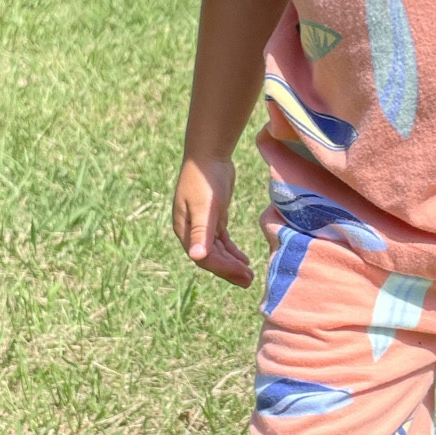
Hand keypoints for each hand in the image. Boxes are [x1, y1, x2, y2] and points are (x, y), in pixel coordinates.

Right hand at [173, 154, 253, 287]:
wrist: (208, 154)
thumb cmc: (204, 178)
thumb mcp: (205, 206)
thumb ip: (202, 231)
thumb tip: (197, 257)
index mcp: (186, 230)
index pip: (204, 258)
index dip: (223, 269)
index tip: (243, 274)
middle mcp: (191, 231)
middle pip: (211, 257)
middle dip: (229, 270)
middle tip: (249, 280)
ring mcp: (202, 224)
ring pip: (217, 251)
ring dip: (232, 263)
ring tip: (249, 274)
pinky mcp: (212, 217)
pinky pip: (221, 241)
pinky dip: (232, 251)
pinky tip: (243, 259)